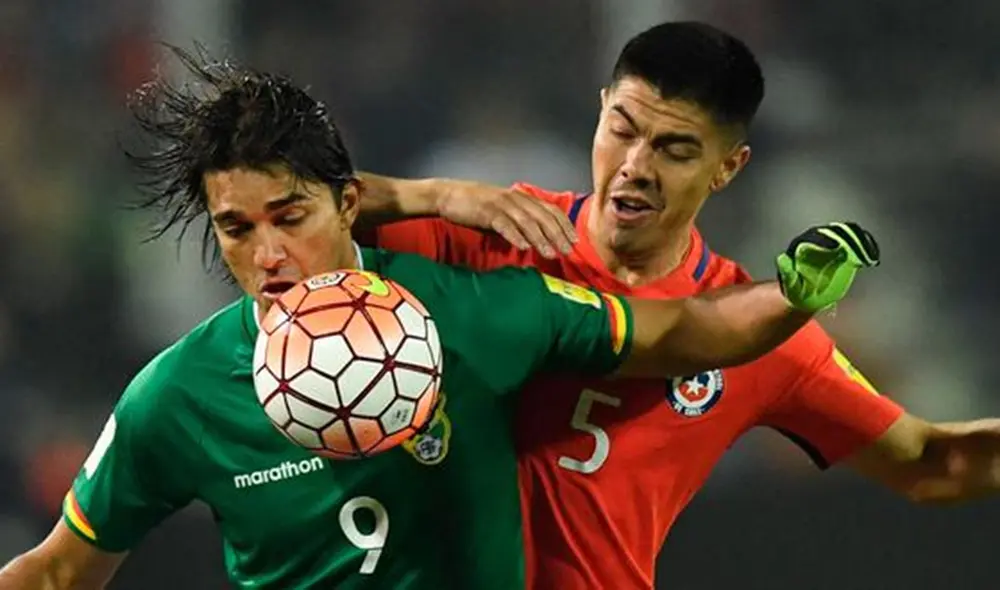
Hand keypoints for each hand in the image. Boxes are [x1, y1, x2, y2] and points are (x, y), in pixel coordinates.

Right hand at [435, 182, 576, 257]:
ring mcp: (500, 204)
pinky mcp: (486, 211)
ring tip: (550, 254)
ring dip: (540, 238)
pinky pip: (504, 224)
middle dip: (557, 234)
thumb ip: (518, 222)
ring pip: (526, 221)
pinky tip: (523, 247)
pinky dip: (515, 236)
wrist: (448, 195)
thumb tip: (533, 241)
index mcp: (521, 197)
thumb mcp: (502, 211)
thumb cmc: (476, 206)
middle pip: (542, 216)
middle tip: (567, 251)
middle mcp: (515, 198)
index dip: (564, 225)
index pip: (550, 209)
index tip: (574, 240)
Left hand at [776, 221, 879, 312]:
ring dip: (860, 243)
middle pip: (835, 232)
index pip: (815, 236)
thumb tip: (781, 259)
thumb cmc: (796, 289)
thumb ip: (787, 271)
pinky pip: (858, 243)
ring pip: (849, 234)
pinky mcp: (846, 250)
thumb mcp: (790, 283)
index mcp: (803, 245)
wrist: (807, 294)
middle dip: (848, 240)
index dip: (825, 240)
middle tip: (859, 253)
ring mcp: (833, 243)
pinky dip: (867, 248)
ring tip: (868, 258)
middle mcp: (819, 240)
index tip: (837, 246)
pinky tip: (872, 259)